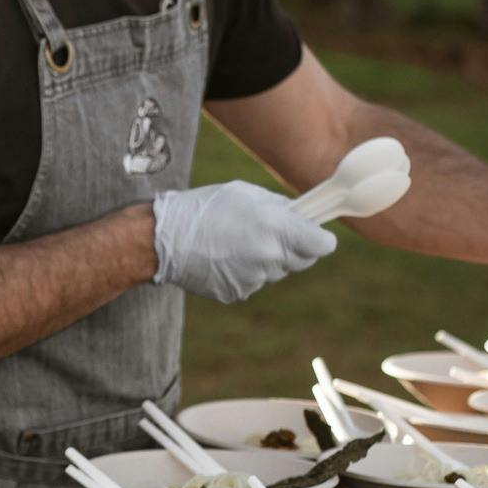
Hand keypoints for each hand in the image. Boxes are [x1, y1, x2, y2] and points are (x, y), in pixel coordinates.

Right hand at [152, 181, 335, 302]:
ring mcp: (254, 279)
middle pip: (303, 260)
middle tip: (270, 233)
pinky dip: (245, 271)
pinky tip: (224, 257)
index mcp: (276, 228)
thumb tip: (300, 217)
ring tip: (237, 242)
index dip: (320, 238)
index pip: (323, 245)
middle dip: (293, 247)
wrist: (164, 239)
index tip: (313, 233)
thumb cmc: (205, 208)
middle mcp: (270, 256)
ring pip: (276, 272)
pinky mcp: (238, 293)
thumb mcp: (245, 193)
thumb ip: (279, 207)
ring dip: (267, 260)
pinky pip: (254, 282)